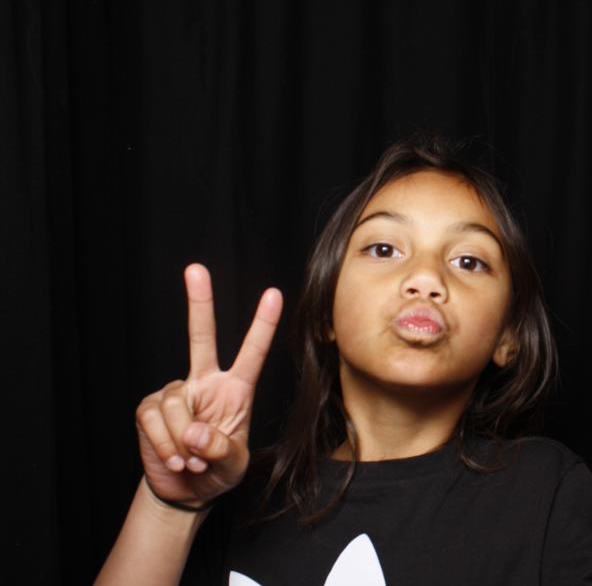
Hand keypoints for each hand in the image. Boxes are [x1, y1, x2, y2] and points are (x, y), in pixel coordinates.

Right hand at [135, 263, 282, 506]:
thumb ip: (222, 449)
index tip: (274, 293)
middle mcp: (205, 382)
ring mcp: (175, 393)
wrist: (185, 490)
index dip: (262, 325)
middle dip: (198, 303)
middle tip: (195, 268)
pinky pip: (155, 421)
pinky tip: (175, 458)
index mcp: (235, 390)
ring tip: (192, 459)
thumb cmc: (217, 472)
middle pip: (200, 338)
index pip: (252, 353)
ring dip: (183, 440)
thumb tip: (195, 432)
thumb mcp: (233, 465)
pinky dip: (165, 444)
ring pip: (175, 405)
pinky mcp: (149, 409)